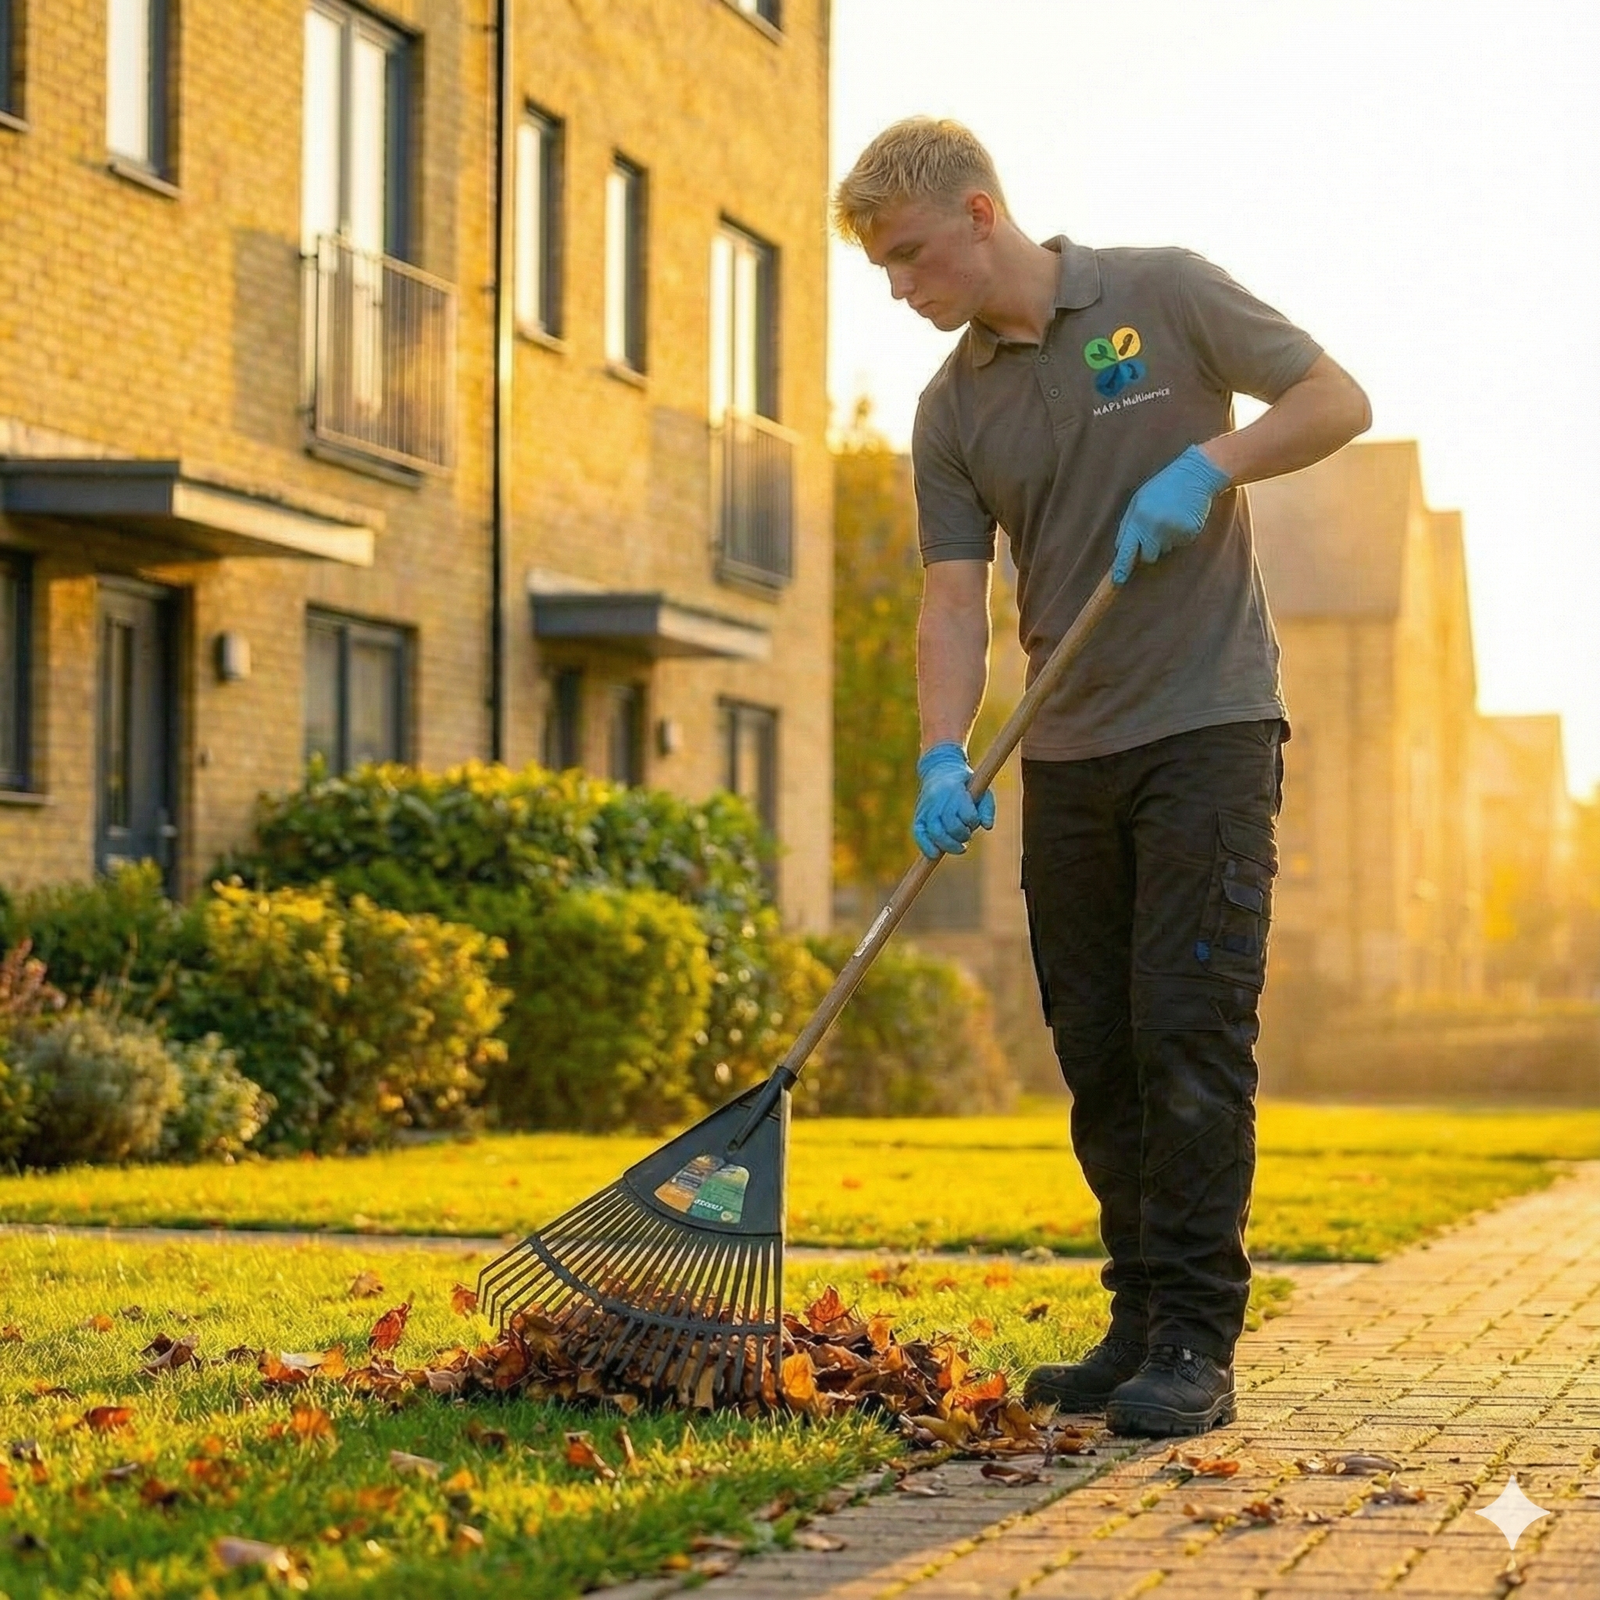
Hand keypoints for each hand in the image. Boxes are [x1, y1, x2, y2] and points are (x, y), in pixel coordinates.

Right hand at [912, 742, 995, 859]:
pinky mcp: (919, 816)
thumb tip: (987, 827)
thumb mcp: (981, 788)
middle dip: (962, 835)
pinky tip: (935, 854)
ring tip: (960, 847)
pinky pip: (919, 835)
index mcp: (955, 790)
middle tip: (967, 835)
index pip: (966, 814)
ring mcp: (926, 809)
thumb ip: (987, 807)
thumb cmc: (965, 783)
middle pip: (951, 827)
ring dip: (949, 845)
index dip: (973, 821)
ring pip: (936, 834)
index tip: (975, 821)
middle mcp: (938, 800)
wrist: (939, 769)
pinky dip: (926, 847)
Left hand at [1111, 445, 1230, 585]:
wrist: (1196, 475)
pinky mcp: (1189, 533)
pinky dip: (1179, 535)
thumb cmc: (1163, 487)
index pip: (1127, 551)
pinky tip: (1181, 517)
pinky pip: (1179, 543)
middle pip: (1148, 557)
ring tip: (1170, 518)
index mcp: (1138, 518)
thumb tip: (1121, 548)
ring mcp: (1172, 531)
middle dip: (1149, 550)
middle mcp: (1154, 527)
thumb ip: (1128, 524)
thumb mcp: (1139, 500)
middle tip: (1156, 530)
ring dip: (1165, 540)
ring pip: (1164, 550)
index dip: (1122, 567)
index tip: (1119, 580)